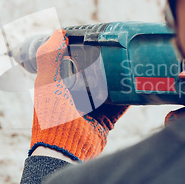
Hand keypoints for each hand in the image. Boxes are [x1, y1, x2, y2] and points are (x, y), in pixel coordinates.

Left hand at [30, 29, 128, 161]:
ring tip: (132, 62)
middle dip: (105, 62)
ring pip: (109, 87)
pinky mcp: (106, 119)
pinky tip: (137, 84)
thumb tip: (58, 32)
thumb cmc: (52, 116)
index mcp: (59, 84)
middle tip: (121, 47)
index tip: (98, 35)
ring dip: (119, 78)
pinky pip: (120, 105)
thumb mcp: (47, 83)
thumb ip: (49, 58)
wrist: (65, 150)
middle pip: (94, 73)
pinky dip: (129, 96)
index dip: (83, 48)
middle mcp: (76, 94)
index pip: (73, 60)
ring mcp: (92, 107)